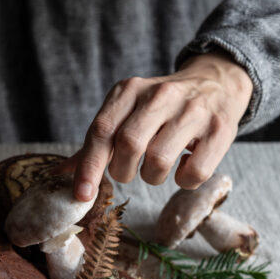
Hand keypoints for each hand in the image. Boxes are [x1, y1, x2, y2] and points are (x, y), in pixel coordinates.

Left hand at [60, 53, 252, 200]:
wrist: (216, 83)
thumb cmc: (163, 107)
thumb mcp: (128, 111)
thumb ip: (98, 143)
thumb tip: (60, 175)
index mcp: (130, 89)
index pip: (102, 130)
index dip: (89, 166)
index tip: (82, 195)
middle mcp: (161, 95)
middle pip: (129, 144)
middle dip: (122, 171)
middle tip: (127, 172)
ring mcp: (193, 111)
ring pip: (159, 161)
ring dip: (152, 177)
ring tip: (156, 168)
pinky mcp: (219, 130)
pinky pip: (193, 173)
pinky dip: (183, 181)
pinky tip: (184, 166)